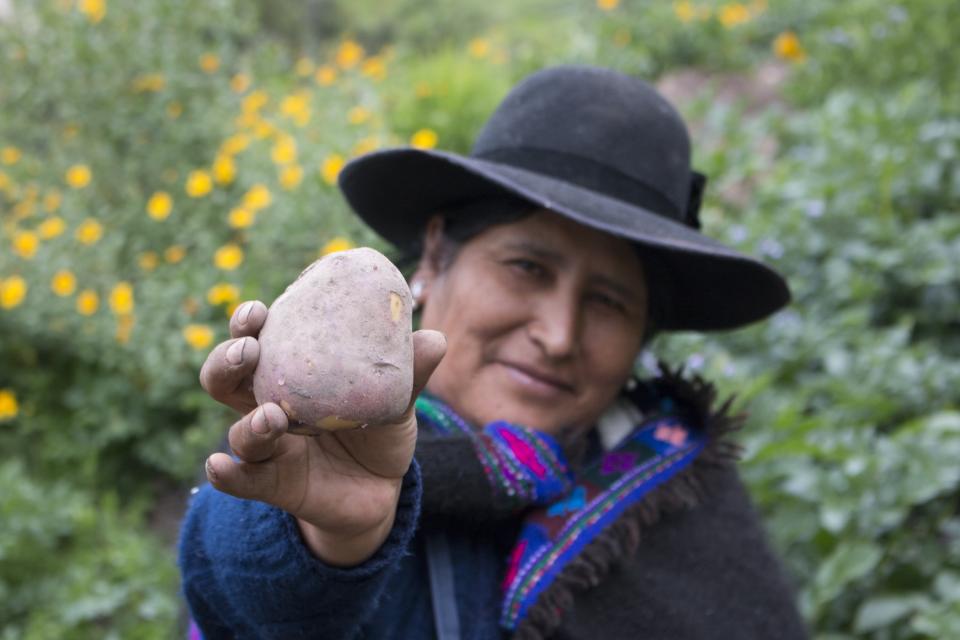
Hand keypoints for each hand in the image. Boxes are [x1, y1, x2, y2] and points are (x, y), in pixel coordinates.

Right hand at [199, 300, 445, 565]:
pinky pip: (242, 481)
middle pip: (226, 380)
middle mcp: (268, 407)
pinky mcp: (273, 486)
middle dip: (228, 361)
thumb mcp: (396, 400)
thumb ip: (409, 372)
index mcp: (291, 376)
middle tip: (249, 350)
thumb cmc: (378, 431)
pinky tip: (219, 467)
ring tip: (271, 416)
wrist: (382, 490)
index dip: (248, 324)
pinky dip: (229, 475)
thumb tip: (433, 338)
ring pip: (240, 432)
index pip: (257, 341)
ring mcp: (269, 448)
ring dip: (250, 422)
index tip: (257, 310)